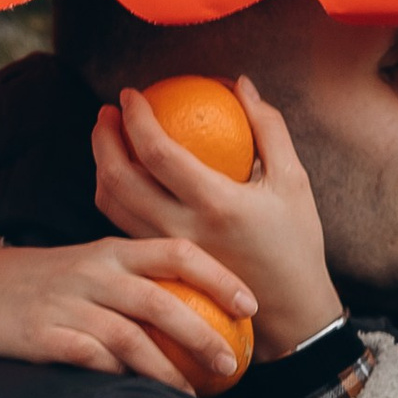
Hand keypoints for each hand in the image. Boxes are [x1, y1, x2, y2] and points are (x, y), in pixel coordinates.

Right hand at [0, 236, 259, 387]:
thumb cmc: (56, 284)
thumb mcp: (97, 264)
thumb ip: (143, 278)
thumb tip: (213, 308)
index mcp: (114, 250)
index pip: (176, 253)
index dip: (218, 277)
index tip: (250, 307)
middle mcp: (93, 273)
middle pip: (158, 301)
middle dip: (201, 334)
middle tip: (230, 364)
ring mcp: (66, 304)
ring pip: (127, 337)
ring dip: (165, 369)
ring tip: (192, 394)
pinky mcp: (41, 335)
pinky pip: (86, 357)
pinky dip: (115, 374)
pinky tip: (137, 394)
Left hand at [92, 77, 343, 359]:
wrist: (290, 314)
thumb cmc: (297, 243)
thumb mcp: (294, 181)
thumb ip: (269, 128)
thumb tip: (241, 83)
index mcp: (217, 205)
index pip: (158, 153)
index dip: (136, 119)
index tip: (130, 95)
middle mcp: (183, 231)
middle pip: (120, 179)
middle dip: (103, 139)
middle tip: (106, 113)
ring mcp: (167, 253)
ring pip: (112, 206)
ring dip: (101, 167)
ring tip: (108, 139)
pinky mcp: (161, 268)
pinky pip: (124, 226)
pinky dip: (114, 196)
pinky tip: (123, 176)